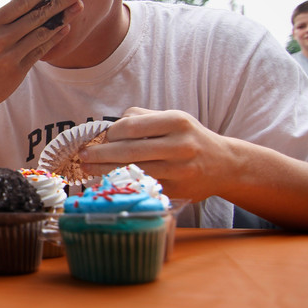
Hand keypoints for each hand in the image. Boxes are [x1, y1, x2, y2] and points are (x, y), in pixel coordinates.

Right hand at [0, 0, 83, 112]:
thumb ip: (4, 18)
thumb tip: (32, 0)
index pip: (22, 3)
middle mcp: (0, 38)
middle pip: (37, 15)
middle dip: (61, 1)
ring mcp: (9, 55)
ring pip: (42, 33)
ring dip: (63, 18)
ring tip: (78, 7)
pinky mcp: (16, 71)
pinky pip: (40, 51)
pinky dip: (54, 38)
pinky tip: (65, 28)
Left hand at [79, 108, 231, 201]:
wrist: (225, 165)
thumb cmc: (191, 138)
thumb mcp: (174, 119)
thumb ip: (143, 118)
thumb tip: (110, 126)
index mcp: (177, 122)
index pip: (132, 126)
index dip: (110, 133)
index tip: (100, 138)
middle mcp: (180, 145)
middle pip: (129, 150)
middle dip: (100, 154)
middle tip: (82, 156)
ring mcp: (178, 170)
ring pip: (133, 170)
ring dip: (105, 171)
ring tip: (88, 169)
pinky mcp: (175, 189)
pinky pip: (142, 185)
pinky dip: (122, 183)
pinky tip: (107, 181)